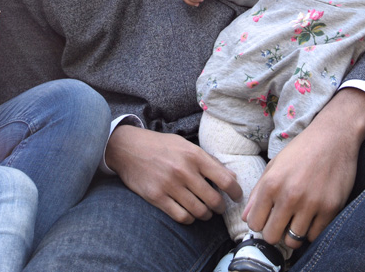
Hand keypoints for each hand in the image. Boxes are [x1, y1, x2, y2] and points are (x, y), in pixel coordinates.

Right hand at [106, 124, 241, 223]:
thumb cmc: (160, 146)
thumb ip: (209, 161)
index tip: (236, 197)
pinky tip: (189, 213)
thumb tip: (232, 177)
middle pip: (214, 200)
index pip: (226, 180)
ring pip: (199, 211)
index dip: (236, 192)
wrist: (127, 148)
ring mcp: (170, 185)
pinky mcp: (157, 197)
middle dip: (220, 207)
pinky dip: (189, 218)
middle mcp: (184, 170)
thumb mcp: (186, 146)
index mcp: (194, 155)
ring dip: (205, 215)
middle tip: (218, 207)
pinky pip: (181, 216)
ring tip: (205, 211)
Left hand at [243, 88, 364, 248]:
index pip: (254, 224)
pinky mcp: (331, 208)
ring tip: (297, 220)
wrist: (334, 137)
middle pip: (272, 236)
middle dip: (274, 233)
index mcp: (271, 184)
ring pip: (294, 240)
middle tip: (281, 224)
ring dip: (293, 233)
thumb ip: (258, 193)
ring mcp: (311, 204)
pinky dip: (312, 231)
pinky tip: (311, 218)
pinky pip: (315, 236)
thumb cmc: (301, 151)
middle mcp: (289, 196)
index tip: (267, 219)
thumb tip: (246, 218)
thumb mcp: (274, 166)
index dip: (259, 224)